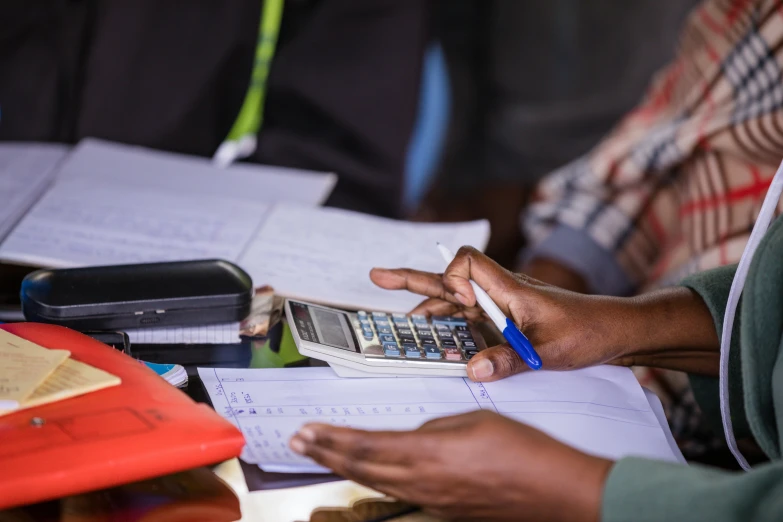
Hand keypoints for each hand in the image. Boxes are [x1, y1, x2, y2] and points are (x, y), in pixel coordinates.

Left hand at [290, 410, 611, 521]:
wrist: (556, 493)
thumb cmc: (524, 452)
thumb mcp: (475, 421)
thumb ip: (437, 426)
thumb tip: (417, 435)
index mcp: (429, 454)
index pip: (367, 447)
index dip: (333, 439)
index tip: (308, 431)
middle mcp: (423, 483)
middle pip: (363, 468)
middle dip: (327, 453)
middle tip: (300, 441)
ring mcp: (434, 501)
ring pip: (377, 484)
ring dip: (346, 467)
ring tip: (324, 454)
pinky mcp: (446, 510)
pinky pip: (398, 493)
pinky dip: (375, 480)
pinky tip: (369, 473)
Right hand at [370, 246, 632, 380]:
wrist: (612, 330)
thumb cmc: (586, 331)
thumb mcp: (549, 352)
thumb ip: (510, 361)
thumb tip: (472, 370)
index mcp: (509, 288)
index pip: (468, 261)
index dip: (453, 278)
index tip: (461, 304)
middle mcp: (499, 292)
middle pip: (449, 277)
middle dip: (412, 279)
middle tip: (377, 276)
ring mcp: (499, 304)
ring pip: (454, 299)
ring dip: (427, 306)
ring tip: (400, 320)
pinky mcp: (503, 318)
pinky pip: (467, 317)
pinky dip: (448, 325)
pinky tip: (435, 337)